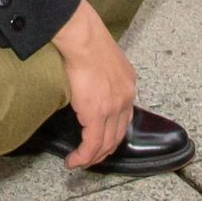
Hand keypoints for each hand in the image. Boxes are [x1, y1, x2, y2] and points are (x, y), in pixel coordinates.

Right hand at [46, 0, 135, 168]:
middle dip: (104, 150)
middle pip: (118, 134)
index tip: (101, 139)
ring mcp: (113, 108)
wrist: (82, 38)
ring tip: (79, 162)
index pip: (124, 116)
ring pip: (106, 143)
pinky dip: (83, 156)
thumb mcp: (103, 56)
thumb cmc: (86, 38)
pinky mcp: (97, 115)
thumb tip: (88, 79)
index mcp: (128, 83)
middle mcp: (126, 97)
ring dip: (92, 157)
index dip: (113, 132)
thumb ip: (101, 73)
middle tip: (90, 157)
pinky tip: (73, 161)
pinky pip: (92, 144)